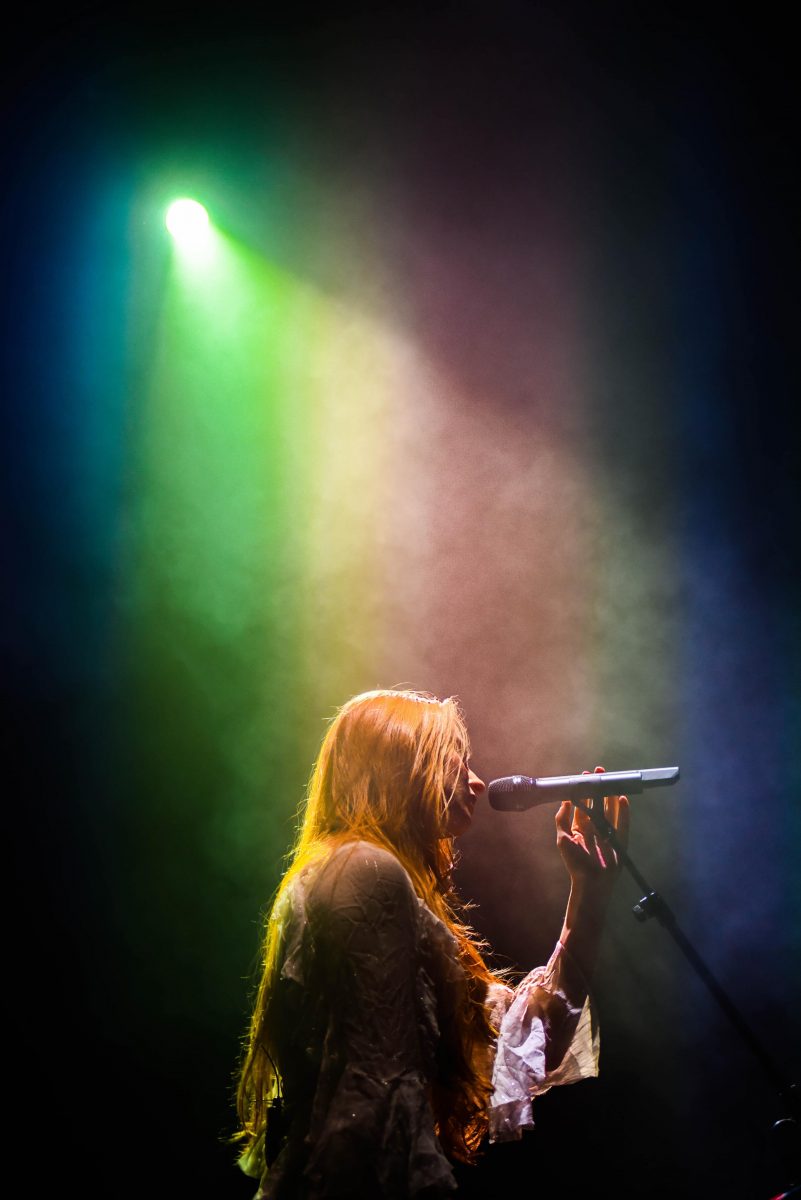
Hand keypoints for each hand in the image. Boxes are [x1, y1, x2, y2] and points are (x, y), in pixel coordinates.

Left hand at [555, 766, 629, 894]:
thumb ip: (562, 819)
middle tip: (600, 772)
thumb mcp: (563, 839)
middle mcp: (595, 828)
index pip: (583, 804)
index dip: (584, 790)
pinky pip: (623, 823)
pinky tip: (623, 799)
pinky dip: (624, 812)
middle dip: (599, 788)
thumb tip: (564, 800)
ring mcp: (608, 833)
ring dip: (611, 795)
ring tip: (612, 781)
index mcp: (580, 827)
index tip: (585, 775)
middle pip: (598, 803)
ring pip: (611, 810)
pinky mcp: (620, 840)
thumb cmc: (575, 864)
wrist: (591, 884)